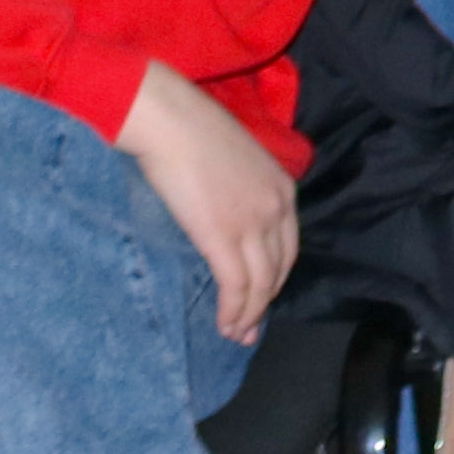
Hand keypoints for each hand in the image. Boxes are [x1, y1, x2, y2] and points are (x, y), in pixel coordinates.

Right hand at [116, 62, 301, 340]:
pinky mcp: (224, 235)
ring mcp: (253, 222)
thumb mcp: (230, 158)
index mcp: (281, 186)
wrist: (167, 118)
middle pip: (278, 269)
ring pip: (261, 284)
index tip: (260, 298)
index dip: (274, 277)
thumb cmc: (187, 129)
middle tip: (249, 328)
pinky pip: (236, 286)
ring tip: (234, 335)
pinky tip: (224, 326)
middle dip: (264, 303)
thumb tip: (221, 212)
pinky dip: (234, 311)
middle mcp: (276, 207)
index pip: (286, 246)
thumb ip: (237, 188)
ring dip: (248, 315)